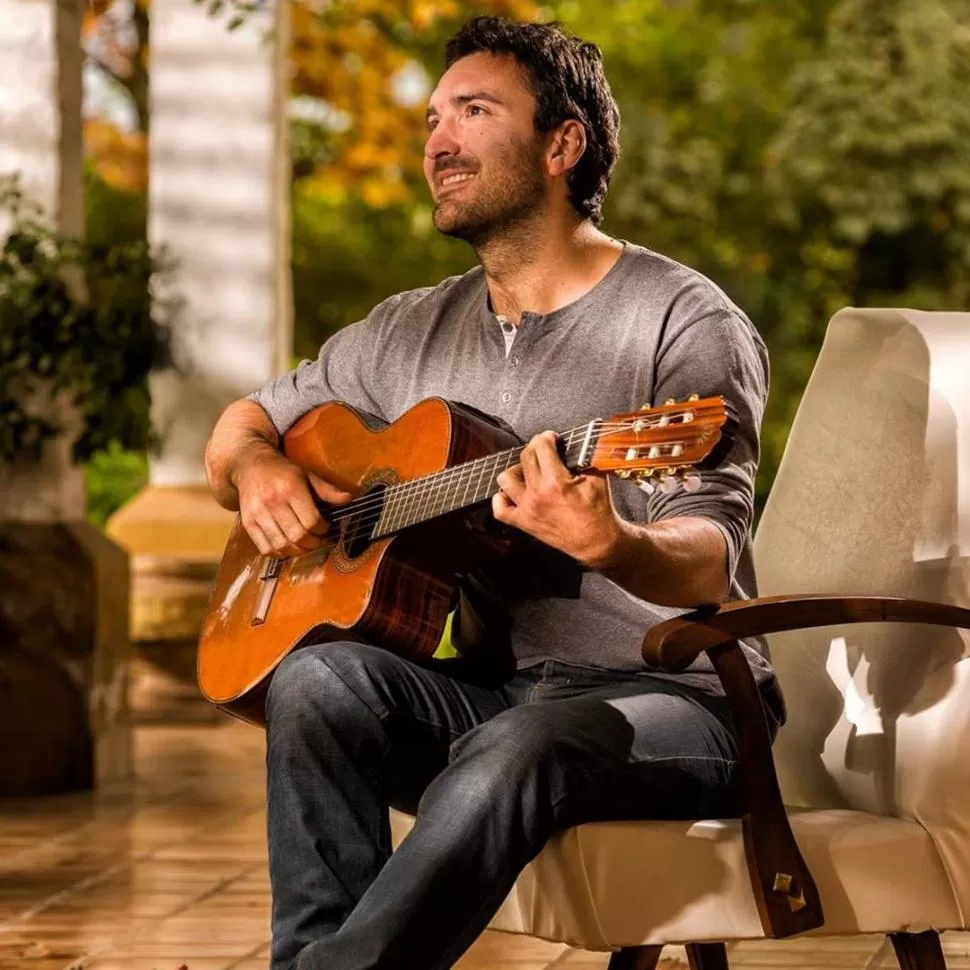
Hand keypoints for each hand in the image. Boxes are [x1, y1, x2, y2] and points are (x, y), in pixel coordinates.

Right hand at [234, 451, 352, 557]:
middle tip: (319, 540)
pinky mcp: (248, 523)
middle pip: (298, 535)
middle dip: (314, 543)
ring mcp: (258, 514)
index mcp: (291, 488)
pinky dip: (280, 554)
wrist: (250, 466)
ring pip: (282, 545)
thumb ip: (328, 490)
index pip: (311, 520)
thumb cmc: (284, 472)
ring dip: (298, 551)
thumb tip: (349, 499)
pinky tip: (288, 547)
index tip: (326, 528)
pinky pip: (265, 548)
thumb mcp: (308, 475)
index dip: (323, 529)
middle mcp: (273, 502)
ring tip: (306, 546)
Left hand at [492, 431, 621, 567]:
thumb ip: (584, 459)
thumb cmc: (598, 513)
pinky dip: (502, 499)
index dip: (547, 437)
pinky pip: (500, 510)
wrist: (596, 542)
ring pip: (506, 479)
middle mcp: (537, 495)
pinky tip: (512, 493)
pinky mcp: (524, 523)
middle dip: (536, 447)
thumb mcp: (597, 479)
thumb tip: (576, 443)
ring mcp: (528, 509)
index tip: (551, 438)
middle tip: (545, 449)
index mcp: (556, 482)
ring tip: (529, 470)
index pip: (541, 447)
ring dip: (516, 470)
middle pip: (525, 457)